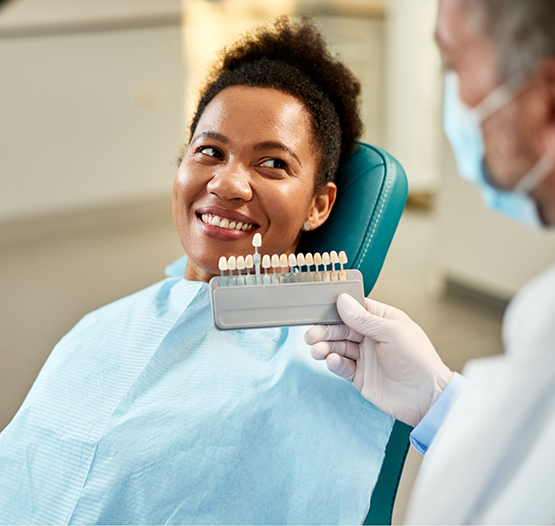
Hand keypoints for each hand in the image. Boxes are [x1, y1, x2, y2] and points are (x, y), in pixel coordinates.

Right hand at [305, 294, 452, 426]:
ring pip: (338, 347)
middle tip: (311, 335)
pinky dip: (334, 363)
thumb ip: (364, 319)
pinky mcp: (360, 376)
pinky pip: (342, 366)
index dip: (337, 309)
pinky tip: (332, 360)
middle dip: (325, 331)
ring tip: (317, 350)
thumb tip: (342, 301)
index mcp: (382, 320)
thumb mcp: (391, 333)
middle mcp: (371, 337)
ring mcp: (365, 357)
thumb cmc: (418, 360)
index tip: (319, 309)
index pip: (354, 309)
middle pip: (341, 329)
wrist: (426, 398)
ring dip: (325, 347)